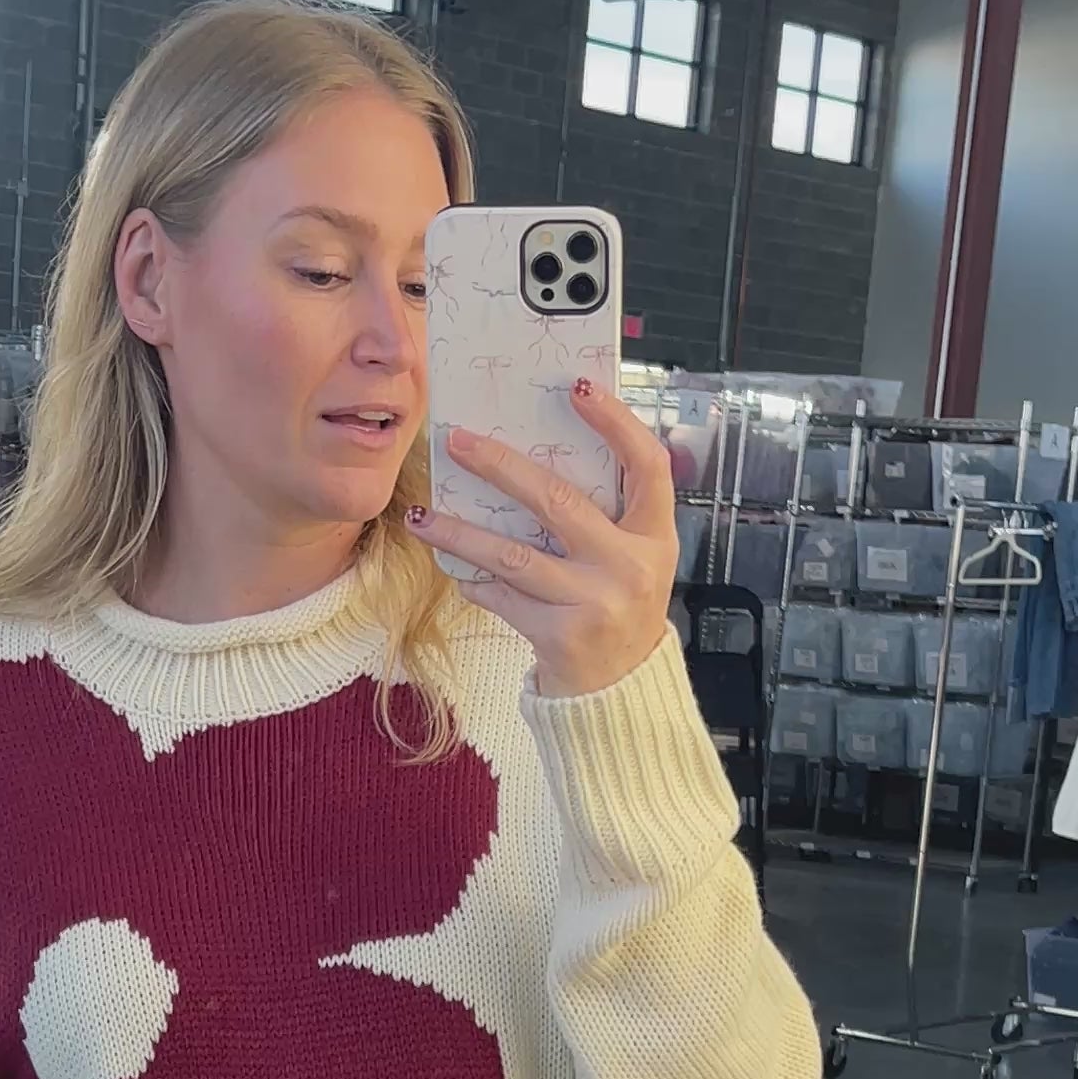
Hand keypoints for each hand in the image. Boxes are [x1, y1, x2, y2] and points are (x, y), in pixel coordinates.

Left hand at [405, 383, 678, 696]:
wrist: (622, 691)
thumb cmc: (619, 608)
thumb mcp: (632, 557)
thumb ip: (604, 513)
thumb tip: (533, 454)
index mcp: (654, 535)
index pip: (645, 464)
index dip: (615, 422)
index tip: (576, 387)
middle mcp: (630, 566)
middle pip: (558, 501)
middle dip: (500, 466)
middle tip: (458, 440)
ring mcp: (596, 602)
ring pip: (513, 556)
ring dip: (460, 533)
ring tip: (423, 515)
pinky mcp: (561, 636)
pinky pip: (503, 597)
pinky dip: (474, 580)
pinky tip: (452, 566)